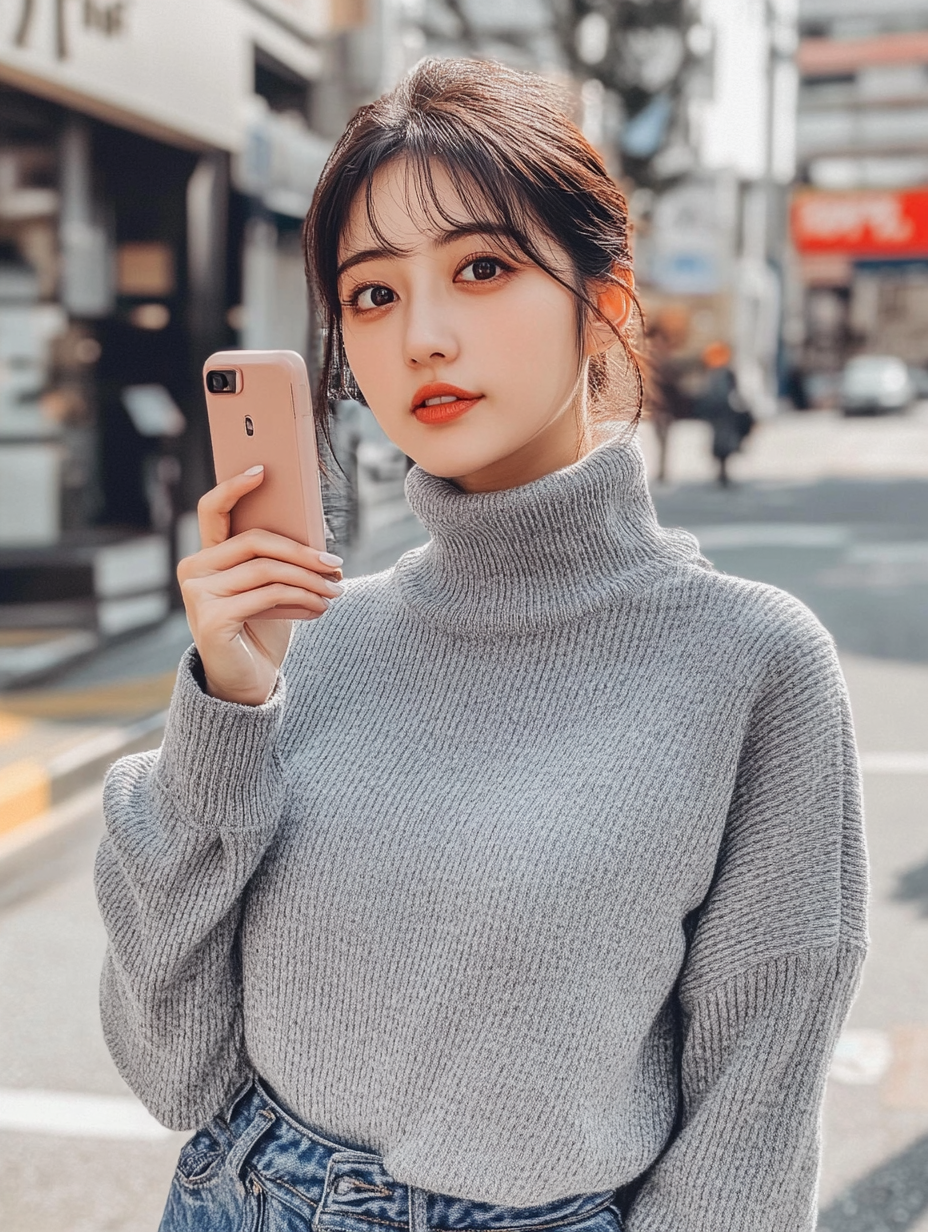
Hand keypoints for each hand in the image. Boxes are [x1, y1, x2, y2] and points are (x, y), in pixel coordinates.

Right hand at [177, 466, 343, 705]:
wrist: (246, 683)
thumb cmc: (259, 630)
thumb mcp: (270, 589)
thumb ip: (277, 561)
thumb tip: (317, 534)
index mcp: (206, 557)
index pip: (212, 511)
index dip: (234, 487)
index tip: (262, 470)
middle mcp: (194, 571)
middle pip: (255, 540)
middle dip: (302, 551)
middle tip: (335, 564)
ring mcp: (198, 595)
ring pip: (268, 570)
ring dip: (310, 580)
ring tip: (336, 590)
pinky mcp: (211, 619)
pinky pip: (268, 595)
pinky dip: (302, 600)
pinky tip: (321, 608)